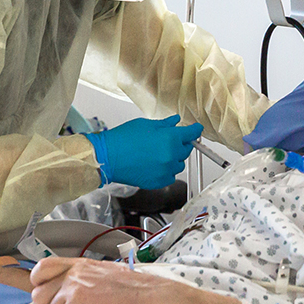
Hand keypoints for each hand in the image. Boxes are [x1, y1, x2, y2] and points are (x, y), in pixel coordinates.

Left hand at [29, 257, 186, 303]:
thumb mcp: (103, 276)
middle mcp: (75, 270)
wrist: (154, 297)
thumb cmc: (134, 291)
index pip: (41, 268)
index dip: (40, 285)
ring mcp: (76, 283)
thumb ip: (80, 279)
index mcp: (80, 263)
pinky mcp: (81, 298)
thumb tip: (59, 293)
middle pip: (39, 294)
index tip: (52, 297)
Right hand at [85, 115, 201, 188]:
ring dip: (173, 159)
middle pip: (187, 150)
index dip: (195, 130)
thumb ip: (164, 124)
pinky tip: (154, 165)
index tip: (196, 130)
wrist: (107, 157)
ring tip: (158, 154)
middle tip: (168, 141)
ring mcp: (166, 170)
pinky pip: (170, 176)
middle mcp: (171, 156)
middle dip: (181, 144)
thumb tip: (175, 122)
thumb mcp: (145, 125)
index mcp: (170, 138)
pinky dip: (166, 171)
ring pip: (179, 164)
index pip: (192, 134)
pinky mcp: (159, 182)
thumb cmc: (123, 139)